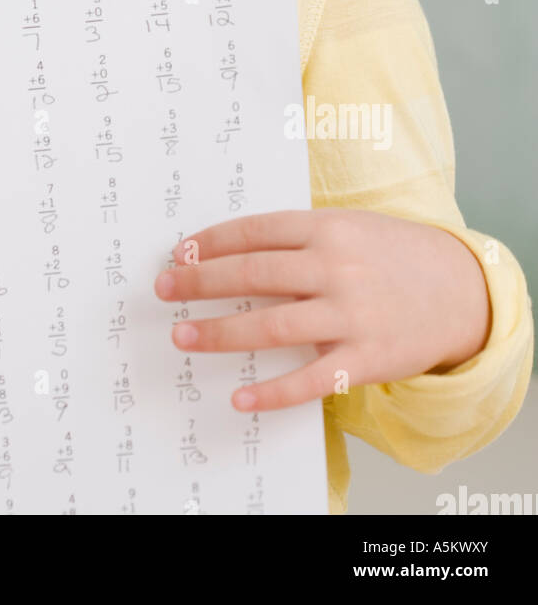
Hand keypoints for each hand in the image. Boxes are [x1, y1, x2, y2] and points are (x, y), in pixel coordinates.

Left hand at [153, 208, 491, 412]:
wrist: (460, 291)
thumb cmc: (391, 254)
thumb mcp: (349, 227)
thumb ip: (299, 237)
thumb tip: (230, 250)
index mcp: (327, 228)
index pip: (254, 231)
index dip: (210, 243)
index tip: (178, 254)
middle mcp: (335, 267)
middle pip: (253, 274)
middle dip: (200, 283)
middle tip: (164, 291)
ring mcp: (350, 315)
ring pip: (271, 325)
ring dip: (220, 333)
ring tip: (183, 336)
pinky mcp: (365, 359)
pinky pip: (310, 379)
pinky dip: (272, 392)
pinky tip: (240, 398)